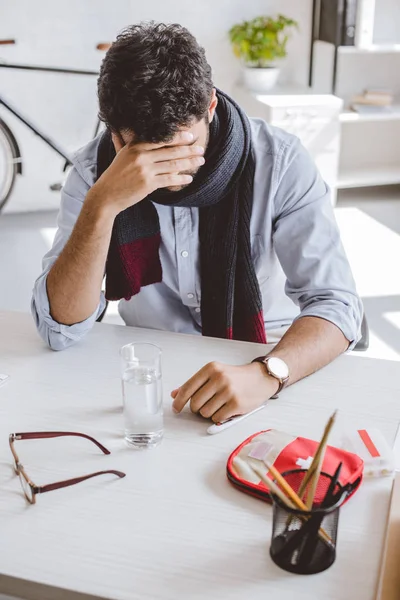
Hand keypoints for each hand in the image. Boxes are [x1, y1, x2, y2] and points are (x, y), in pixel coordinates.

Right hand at [88, 131, 204, 214]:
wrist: (106, 195)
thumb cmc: (114, 176)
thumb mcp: (121, 155)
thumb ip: (124, 141)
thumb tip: (119, 128)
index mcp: (135, 146)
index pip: (162, 138)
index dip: (178, 137)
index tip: (191, 135)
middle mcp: (141, 155)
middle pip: (171, 150)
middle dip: (189, 149)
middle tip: (201, 148)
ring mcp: (145, 169)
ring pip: (173, 164)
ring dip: (190, 163)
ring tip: (201, 161)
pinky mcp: (148, 183)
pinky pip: (169, 179)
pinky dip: (181, 179)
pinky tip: (189, 178)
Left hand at [171, 362, 278, 422]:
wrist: (260, 378)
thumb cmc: (235, 377)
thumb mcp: (214, 374)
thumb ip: (195, 383)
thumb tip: (175, 394)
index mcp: (211, 369)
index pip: (188, 388)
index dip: (179, 401)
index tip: (176, 408)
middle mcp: (219, 378)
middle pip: (195, 403)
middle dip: (196, 408)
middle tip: (204, 405)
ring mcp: (228, 391)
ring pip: (205, 413)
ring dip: (208, 413)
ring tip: (218, 405)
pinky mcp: (237, 404)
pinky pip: (217, 418)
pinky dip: (218, 417)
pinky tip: (225, 409)